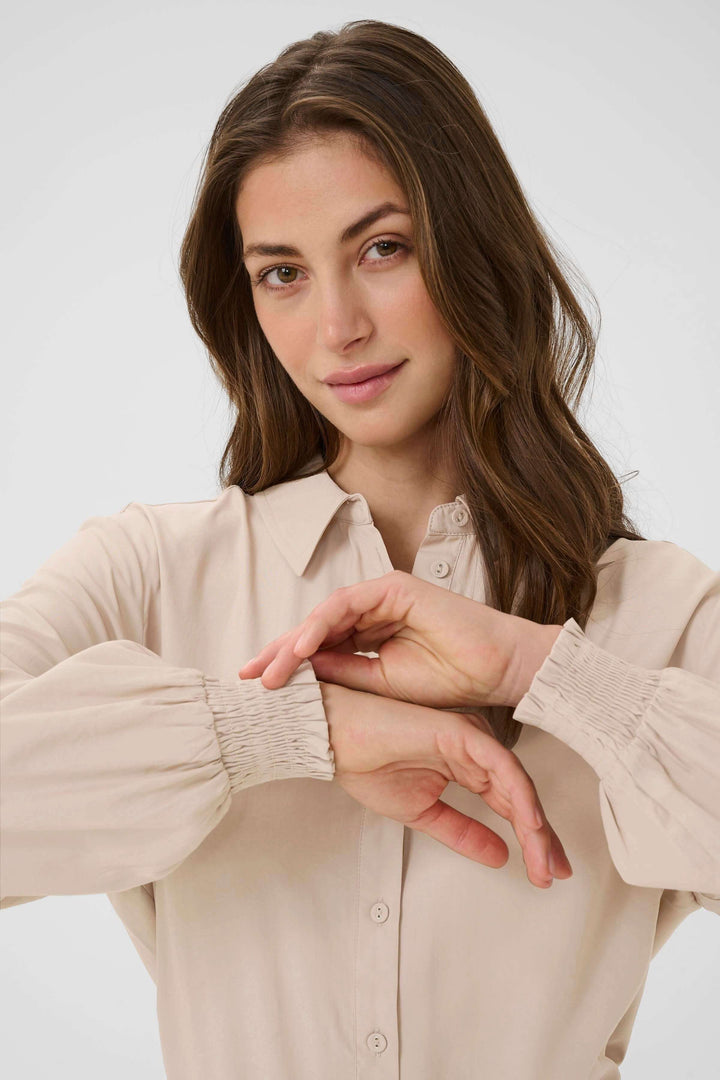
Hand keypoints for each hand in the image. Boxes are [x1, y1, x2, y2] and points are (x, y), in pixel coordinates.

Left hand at [238, 571, 561, 709]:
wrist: (497, 671)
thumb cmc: (451, 681)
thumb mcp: (384, 684)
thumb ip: (346, 672)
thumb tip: (303, 673)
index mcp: (371, 632)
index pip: (321, 646)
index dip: (289, 664)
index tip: (259, 687)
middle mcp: (373, 609)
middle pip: (315, 628)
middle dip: (279, 652)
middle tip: (247, 674)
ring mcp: (383, 594)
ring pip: (324, 615)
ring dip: (294, 643)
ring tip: (269, 671)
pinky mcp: (394, 586)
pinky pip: (346, 605)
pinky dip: (321, 626)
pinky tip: (301, 649)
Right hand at [319, 680, 571, 886]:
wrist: (334, 742)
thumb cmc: (367, 765)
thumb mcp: (422, 813)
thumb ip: (462, 832)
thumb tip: (500, 856)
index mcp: (466, 765)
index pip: (508, 804)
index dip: (532, 839)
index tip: (546, 873)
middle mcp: (475, 750)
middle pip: (521, 796)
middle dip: (543, 838)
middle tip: (555, 874)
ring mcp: (470, 739)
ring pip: (516, 783)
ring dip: (534, 826)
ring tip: (543, 861)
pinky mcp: (461, 732)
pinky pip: (500, 765)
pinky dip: (518, 795)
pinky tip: (529, 824)